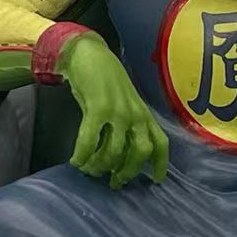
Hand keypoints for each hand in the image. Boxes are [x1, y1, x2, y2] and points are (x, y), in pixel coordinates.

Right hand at [57, 34, 168, 189]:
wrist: (89, 54)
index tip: (157, 181)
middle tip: (113, 181)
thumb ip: (127, 124)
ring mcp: (118, 110)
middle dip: (127, 171)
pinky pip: (90, 141)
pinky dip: (83, 155)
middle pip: (140, 152)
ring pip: (115, 151)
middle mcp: (135, 113)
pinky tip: (76, 160)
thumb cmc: (106, 80)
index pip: (161, 142)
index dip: (161, 164)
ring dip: (100, 166)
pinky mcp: (98, 107)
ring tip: (89, 168)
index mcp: (143, 113)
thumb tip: (120, 157)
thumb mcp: (124, 103)